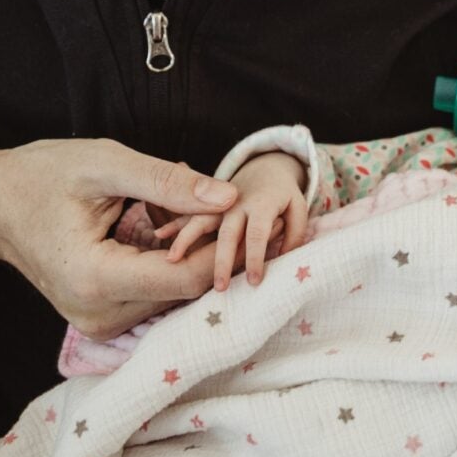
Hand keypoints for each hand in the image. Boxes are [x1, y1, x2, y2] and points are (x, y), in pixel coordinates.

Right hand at [0, 139, 241, 339]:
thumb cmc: (39, 178)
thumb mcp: (104, 165)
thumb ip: (167, 183)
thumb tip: (227, 197)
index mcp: (96, 279)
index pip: (186, 278)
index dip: (222, 246)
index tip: (241, 210)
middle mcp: (99, 314)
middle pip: (185, 291)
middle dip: (210, 247)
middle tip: (223, 203)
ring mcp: (100, 323)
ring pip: (174, 296)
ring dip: (191, 255)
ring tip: (193, 210)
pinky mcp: (104, 318)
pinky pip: (155, 295)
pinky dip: (170, 263)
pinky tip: (169, 229)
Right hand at [153, 155, 309, 290]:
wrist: (265, 167)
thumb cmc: (284, 195)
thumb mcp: (298, 207)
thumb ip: (295, 232)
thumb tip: (285, 258)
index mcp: (262, 204)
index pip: (258, 233)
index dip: (256, 256)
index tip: (254, 281)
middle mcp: (237, 203)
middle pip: (227, 232)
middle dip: (221, 260)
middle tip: (219, 288)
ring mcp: (218, 202)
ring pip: (200, 220)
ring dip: (186, 239)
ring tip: (172, 260)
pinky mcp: (207, 203)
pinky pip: (187, 213)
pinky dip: (173, 223)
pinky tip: (158, 236)